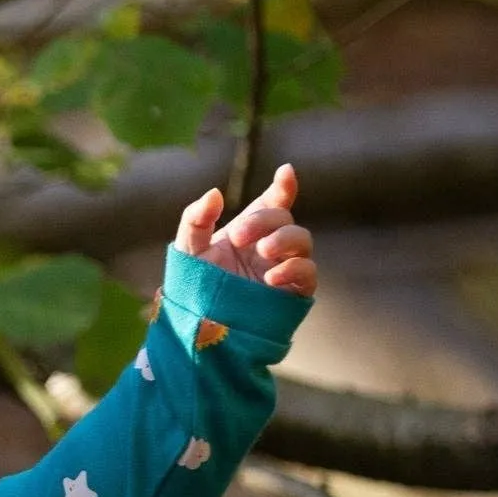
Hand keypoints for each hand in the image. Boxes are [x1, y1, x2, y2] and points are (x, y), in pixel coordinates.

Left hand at [174, 164, 315, 296]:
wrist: (198, 323)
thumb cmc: (195, 283)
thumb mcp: (189, 248)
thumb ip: (196, 220)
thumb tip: (215, 194)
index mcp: (250, 229)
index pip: (274, 201)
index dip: (284, 186)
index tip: (285, 173)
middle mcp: (270, 245)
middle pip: (284, 218)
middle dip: (264, 220)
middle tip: (237, 236)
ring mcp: (283, 268)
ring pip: (303, 241)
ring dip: (285, 239)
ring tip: (263, 249)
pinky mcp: (292, 293)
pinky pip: (308, 274)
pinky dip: (295, 270)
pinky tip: (272, 276)